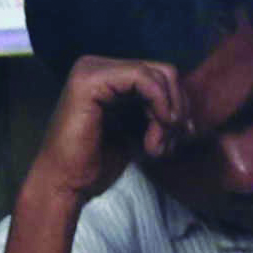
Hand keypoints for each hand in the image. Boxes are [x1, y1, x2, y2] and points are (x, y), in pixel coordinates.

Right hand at [27, 54, 188, 211]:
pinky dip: (158, 104)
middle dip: (175, 107)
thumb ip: (156, 111)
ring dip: (167, 112)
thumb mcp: (136, 131)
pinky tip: (155, 133)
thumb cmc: (95, 165)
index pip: (160, 75)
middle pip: (162, 71)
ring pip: (157, 74)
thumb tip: (188, 106)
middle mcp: (95, 66)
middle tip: (170, 142)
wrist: (64, 186)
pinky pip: (143, 79)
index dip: (178, 104)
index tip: (178, 137)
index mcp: (106, 76)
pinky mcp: (89, 80)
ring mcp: (90, 70)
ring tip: (158, 145)